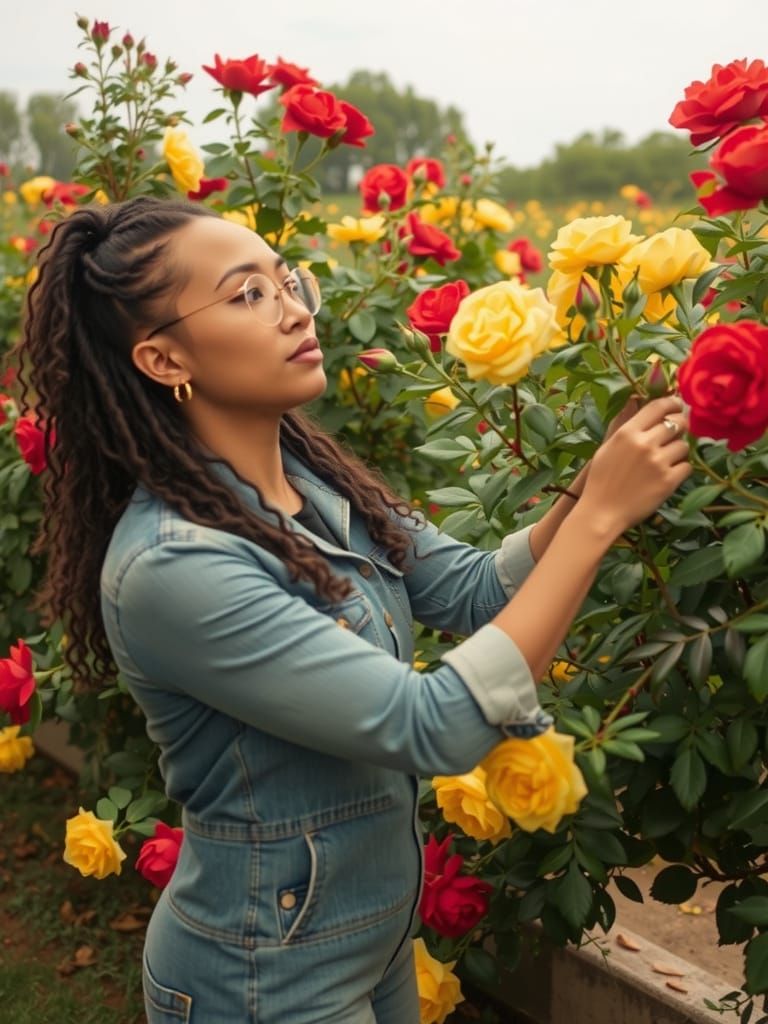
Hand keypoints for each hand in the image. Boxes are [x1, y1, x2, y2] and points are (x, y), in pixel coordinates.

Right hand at [579, 395, 691, 535]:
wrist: (601, 513)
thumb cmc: (601, 480)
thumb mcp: (608, 447)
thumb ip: (627, 427)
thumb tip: (639, 402)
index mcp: (627, 433)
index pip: (658, 406)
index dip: (672, 403)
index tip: (677, 405)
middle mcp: (644, 444)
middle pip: (678, 423)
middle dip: (681, 426)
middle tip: (676, 434)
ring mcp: (658, 463)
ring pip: (684, 446)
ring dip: (678, 452)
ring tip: (665, 461)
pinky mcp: (668, 481)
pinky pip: (687, 467)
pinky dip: (680, 470)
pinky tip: (667, 475)